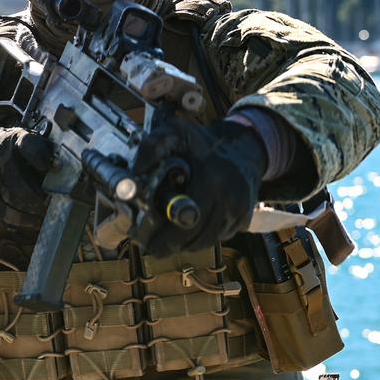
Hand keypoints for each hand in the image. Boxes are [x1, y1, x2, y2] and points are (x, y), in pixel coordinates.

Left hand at [134, 115, 267, 255]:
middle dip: (172, 245)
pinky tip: (187, 231)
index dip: (166, 236)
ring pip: (208, 241)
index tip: (148, 241)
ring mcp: (240, 210)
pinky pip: (219, 237)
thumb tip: (135, 172)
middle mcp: (231, 198)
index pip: (187, 220)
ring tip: (165, 243)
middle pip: (197, 237)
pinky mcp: (244, 218)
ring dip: (186, 245)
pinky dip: (201, 238)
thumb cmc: (205, 142)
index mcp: (213, 179)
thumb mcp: (177, 132)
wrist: (244, 146)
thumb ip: (153, 146)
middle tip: (152, 247)